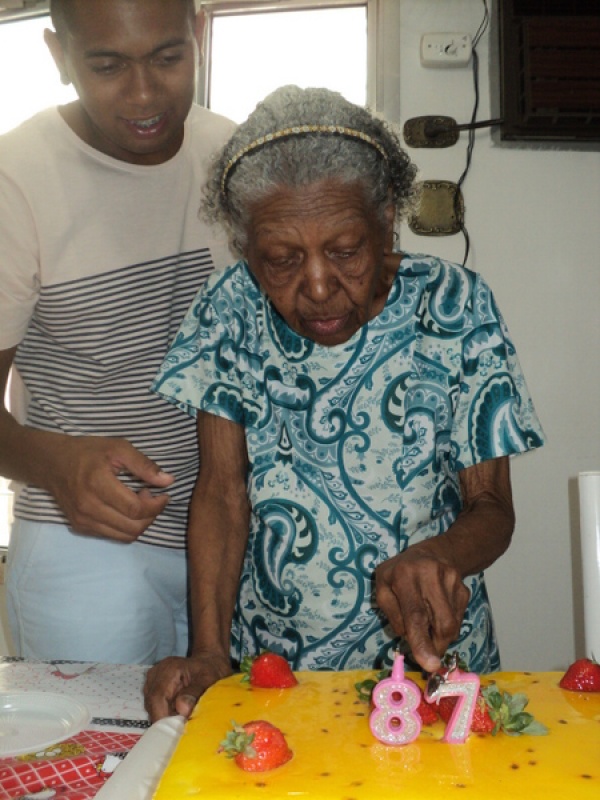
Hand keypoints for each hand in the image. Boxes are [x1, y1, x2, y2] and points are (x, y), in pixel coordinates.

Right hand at [45, 435, 173, 540]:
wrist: (53, 464)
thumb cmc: (87, 452)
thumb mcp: (118, 448)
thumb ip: (144, 465)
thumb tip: (168, 481)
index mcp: (98, 484)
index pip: (135, 509)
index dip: (156, 506)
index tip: (163, 494)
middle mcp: (88, 507)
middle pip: (133, 527)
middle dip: (151, 515)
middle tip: (151, 497)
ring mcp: (83, 520)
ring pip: (125, 536)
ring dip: (141, 523)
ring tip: (139, 503)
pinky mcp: (80, 527)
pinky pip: (113, 536)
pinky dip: (126, 527)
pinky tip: (126, 510)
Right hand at [143, 652, 232, 721]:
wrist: (208, 662)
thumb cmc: (210, 670)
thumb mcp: (208, 679)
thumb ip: (195, 692)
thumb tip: (182, 710)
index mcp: (169, 669)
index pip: (157, 697)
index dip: (162, 717)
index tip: (174, 732)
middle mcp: (156, 674)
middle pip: (152, 704)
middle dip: (164, 719)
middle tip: (181, 729)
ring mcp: (152, 681)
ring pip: (151, 707)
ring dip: (164, 716)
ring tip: (181, 721)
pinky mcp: (153, 688)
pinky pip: (154, 705)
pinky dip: (165, 712)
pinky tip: (177, 714)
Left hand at [374, 543, 469, 673]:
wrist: (432, 552)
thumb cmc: (399, 573)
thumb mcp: (383, 587)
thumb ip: (393, 615)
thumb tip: (410, 641)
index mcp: (404, 575)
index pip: (416, 614)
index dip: (422, 641)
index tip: (429, 665)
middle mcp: (431, 575)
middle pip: (442, 624)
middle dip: (435, 646)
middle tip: (426, 653)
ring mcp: (452, 581)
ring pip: (452, 625)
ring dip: (440, 636)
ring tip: (427, 623)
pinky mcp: (464, 589)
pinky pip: (458, 620)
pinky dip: (447, 626)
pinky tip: (436, 612)